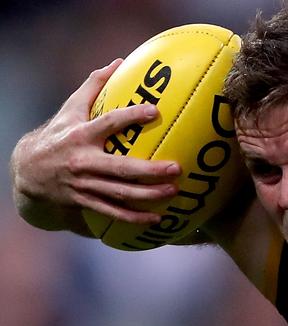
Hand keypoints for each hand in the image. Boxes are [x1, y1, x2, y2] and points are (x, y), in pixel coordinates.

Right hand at [10, 59, 181, 230]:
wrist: (27, 172)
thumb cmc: (57, 135)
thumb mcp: (70, 109)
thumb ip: (94, 86)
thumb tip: (118, 62)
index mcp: (81, 135)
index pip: (109, 123)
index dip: (131, 116)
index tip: (154, 112)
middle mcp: (83, 161)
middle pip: (121, 168)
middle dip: (150, 170)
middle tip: (176, 168)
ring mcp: (84, 184)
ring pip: (119, 193)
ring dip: (148, 195)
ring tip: (173, 191)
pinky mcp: (85, 202)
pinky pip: (112, 212)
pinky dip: (134, 217)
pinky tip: (155, 218)